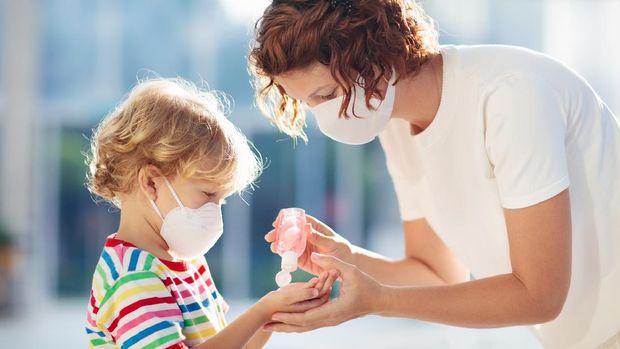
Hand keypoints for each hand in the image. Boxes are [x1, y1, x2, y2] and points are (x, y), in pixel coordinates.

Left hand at [263, 253, 381, 332]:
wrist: (380, 301)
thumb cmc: (368, 285)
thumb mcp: (351, 270)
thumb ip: (332, 262)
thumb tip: (315, 254)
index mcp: (334, 310)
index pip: (307, 317)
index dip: (290, 316)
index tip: (275, 315)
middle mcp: (330, 319)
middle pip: (303, 327)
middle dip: (283, 326)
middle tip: (265, 326)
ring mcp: (331, 321)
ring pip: (306, 327)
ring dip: (288, 327)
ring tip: (271, 327)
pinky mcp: (331, 318)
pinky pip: (311, 323)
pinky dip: (298, 324)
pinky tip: (288, 323)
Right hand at [265, 214, 354, 275]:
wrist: (345, 267)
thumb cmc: (342, 251)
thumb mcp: (332, 243)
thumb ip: (319, 237)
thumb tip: (306, 227)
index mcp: (315, 228)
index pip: (299, 220)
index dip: (287, 219)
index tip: (278, 221)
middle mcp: (307, 236)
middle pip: (289, 232)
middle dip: (278, 233)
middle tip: (269, 236)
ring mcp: (303, 248)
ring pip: (288, 244)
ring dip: (279, 244)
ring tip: (273, 247)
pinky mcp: (302, 259)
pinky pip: (291, 256)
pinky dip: (284, 255)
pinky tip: (278, 254)